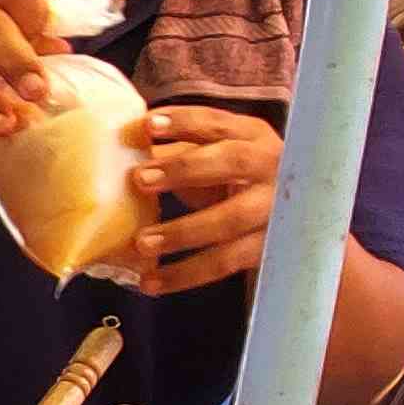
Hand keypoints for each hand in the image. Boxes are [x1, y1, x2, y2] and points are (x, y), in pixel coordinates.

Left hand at [127, 104, 281, 293]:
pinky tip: (152, 282)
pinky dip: (185, 275)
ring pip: (229, 220)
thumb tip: (116, 151)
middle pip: (231, 162)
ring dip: (183, 232)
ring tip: (141, 243)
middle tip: (139, 180)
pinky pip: (224, 262)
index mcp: (251, 136)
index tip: (147, 125)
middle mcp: (270, 166)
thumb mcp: (213, 158)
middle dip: (184, 169)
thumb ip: (173, 153)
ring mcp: (274, 209)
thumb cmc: (232, 180)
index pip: (216, 122)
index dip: (184, 121)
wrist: (287, 218)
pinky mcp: (267, 248)